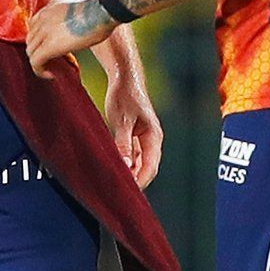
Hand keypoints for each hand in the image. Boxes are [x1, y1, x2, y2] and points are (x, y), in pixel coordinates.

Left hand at [26, 0, 116, 75]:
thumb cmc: (100, 10)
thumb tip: (77, 24)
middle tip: (51, 59)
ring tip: (51, 68)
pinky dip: (39, 70)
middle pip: (31, 38)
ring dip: (39, 61)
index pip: (35, 24)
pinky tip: (50, 75)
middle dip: (38, 50)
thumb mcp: (80, 7)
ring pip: (31, 50)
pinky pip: (35, 61)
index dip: (40, 38)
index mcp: (51, 7)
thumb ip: (71, 16)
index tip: (49, 46)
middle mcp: (44, 17)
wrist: (102, 10)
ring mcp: (45, 31)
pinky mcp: (50, 45)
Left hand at [104, 72, 162, 188]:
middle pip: (146, 167)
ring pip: (139, 161)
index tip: (128, 192)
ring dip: (130, 171)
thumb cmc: (124, 96)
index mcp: (154, 137)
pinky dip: (126, 161)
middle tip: (120, 194)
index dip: (140, 180)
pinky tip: (115, 168)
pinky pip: (133, 154)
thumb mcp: (121, 120)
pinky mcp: (135, 134)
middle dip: (136, 179)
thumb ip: (124, 144)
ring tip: (116, 184)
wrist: (124, 76)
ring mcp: (144, 137)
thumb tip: (126, 166)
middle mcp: (152, 139)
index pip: (150, 166)